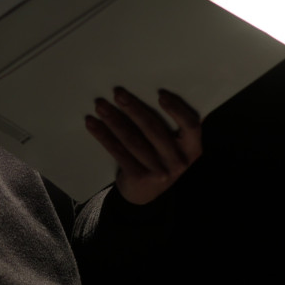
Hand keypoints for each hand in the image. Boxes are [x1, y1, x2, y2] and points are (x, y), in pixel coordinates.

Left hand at [85, 87, 202, 204]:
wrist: (145, 194)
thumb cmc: (159, 158)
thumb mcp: (172, 146)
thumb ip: (168, 125)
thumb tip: (144, 91)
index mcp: (192, 148)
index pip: (191, 126)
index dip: (177, 110)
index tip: (160, 94)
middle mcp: (178, 161)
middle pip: (154, 130)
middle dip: (134, 109)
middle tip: (118, 93)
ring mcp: (159, 172)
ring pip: (133, 140)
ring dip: (114, 120)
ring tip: (100, 105)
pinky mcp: (139, 178)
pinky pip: (119, 152)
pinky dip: (104, 135)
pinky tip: (92, 123)